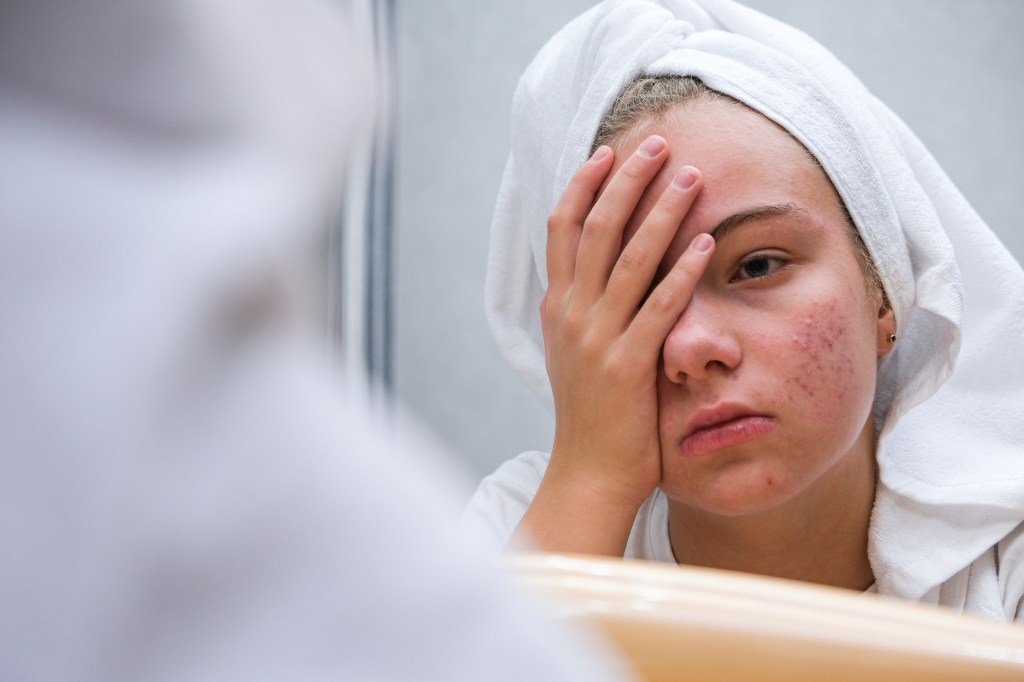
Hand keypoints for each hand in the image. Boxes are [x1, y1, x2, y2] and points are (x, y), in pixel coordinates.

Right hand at [514, 136, 712, 555]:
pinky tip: (705, 243)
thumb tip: (590, 275)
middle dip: (626, 181)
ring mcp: (597, 340)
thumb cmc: (590, 414)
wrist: (588, 474)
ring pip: (627, 259)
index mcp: (558, 307)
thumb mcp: (573, 354)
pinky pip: (658, 308)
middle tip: (658, 145)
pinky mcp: (627, 366)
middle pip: (594, 229)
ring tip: (690, 177)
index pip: (562, 229)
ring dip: (660, 212)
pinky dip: (681, 272)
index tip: (606, 153)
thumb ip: (582, 311)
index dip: (583, 186)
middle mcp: (572, 315)